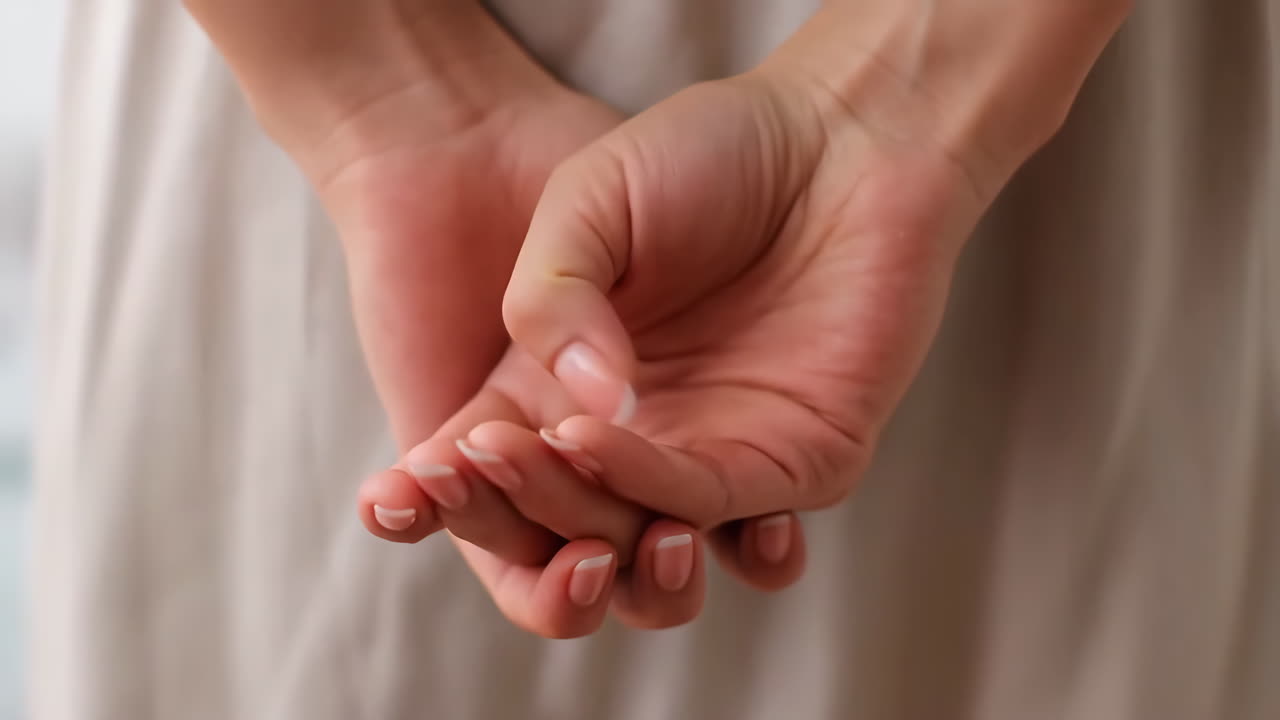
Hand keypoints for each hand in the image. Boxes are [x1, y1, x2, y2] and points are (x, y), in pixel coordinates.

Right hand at [480, 58, 1004, 573]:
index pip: (485, 481)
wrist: (831, 131)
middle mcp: (629, 439)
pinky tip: (621, 459)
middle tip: (487, 458)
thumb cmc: (701, 154)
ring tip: (562, 466)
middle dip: (509, 517)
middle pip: (554, 536)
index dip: (435, 501)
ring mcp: (709, 455)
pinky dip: (662, 496)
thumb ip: (550, 301)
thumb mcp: (585, 203)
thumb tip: (574, 412)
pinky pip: (725, 513)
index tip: (390, 500)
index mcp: (560, 389)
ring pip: (638, 559)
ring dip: (586, 540)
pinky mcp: (790, 461)